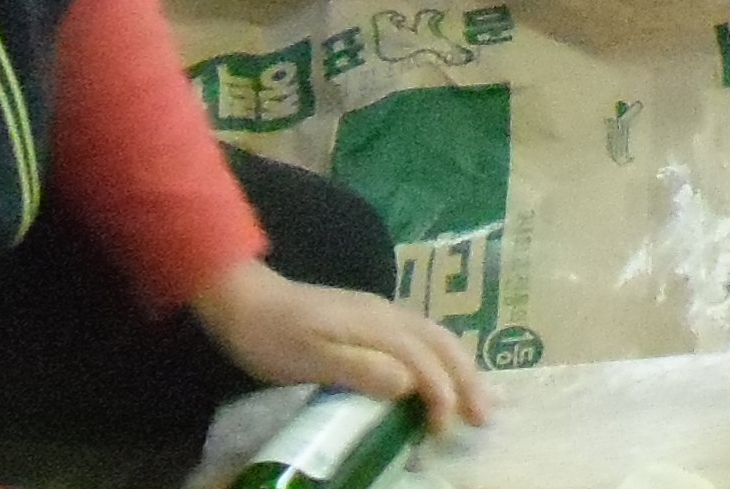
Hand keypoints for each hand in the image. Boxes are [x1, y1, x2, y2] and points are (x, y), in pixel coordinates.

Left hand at [192, 256, 493, 434]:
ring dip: (460, 367)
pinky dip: (442, 356)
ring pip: (436, 335)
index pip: (423, 360)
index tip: (443, 430)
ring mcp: (381, 312)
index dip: (440, 394)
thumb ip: (359, 369)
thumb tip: (409, 384)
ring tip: (474, 398)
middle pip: (442, 342)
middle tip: (485, 417)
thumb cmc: (272, 335)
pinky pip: (421, 335)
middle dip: (467, 378)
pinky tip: (439, 372)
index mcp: (376, 325)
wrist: (244, 299)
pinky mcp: (371, 318)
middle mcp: (388, 314)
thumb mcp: (308, 357)